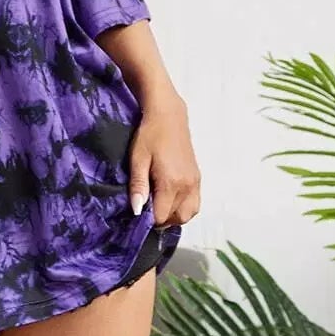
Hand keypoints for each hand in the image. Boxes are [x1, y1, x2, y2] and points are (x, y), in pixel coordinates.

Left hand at [128, 94, 199, 227]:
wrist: (169, 116)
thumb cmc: (149, 135)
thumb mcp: (138, 160)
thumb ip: (138, 186)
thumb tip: (137, 211)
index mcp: (172, 183)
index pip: (161, 216)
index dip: (147, 219)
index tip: (137, 211)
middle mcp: (187, 186)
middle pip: (176, 219)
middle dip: (161, 220)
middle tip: (146, 209)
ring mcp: (195, 182)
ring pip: (188, 214)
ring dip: (173, 216)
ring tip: (157, 205)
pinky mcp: (197, 178)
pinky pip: (194, 203)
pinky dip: (183, 208)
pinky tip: (169, 199)